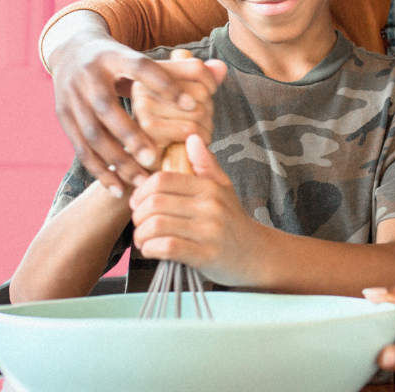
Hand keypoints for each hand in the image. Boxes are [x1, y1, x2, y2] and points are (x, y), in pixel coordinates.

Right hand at [49, 19, 225, 196]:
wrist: (70, 52)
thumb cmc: (122, 63)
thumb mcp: (146, 59)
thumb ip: (184, 70)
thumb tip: (222, 70)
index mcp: (115, 55)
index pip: (142, 67)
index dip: (166, 85)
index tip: (194, 104)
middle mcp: (89, 75)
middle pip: (107, 106)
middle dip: (130, 133)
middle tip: (154, 157)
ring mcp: (72, 98)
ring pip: (93, 133)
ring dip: (117, 160)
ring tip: (142, 179)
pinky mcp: (63, 118)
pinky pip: (81, 150)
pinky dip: (100, 172)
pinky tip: (119, 190)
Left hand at [129, 134, 262, 285]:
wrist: (256, 254)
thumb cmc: (233, 220)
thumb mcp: (224, 188)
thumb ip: (205, 164)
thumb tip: (192, 138)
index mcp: (209, 188)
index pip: (162, 180)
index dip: (141, 191)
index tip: (137, 203)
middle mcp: (210, 206)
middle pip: (155, 203)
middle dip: (138, 215)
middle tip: (138, 224)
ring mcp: (210, 231)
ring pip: (157, 226)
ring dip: (141, 235)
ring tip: (142, 239)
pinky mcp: (207, 255)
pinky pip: (168, 248)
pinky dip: (151, 249)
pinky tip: (151, 250)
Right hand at [131, 49, 227, 152]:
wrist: (149, 161)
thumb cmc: (171, 128)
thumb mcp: (188, 100)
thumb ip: (205, 82)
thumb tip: (220, 67)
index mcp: (153, 73)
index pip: (196, 67)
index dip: (211, 83)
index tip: (206, 97)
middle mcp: (144, 85)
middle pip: (201, 91)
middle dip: (208, 110)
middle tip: (197, 122)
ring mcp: (144, 106)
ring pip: (198, 111)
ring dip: (205, 127)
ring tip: (194, 134)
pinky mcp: (148, 127)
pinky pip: (190, 128)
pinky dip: (200, 138)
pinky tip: (191, 143)